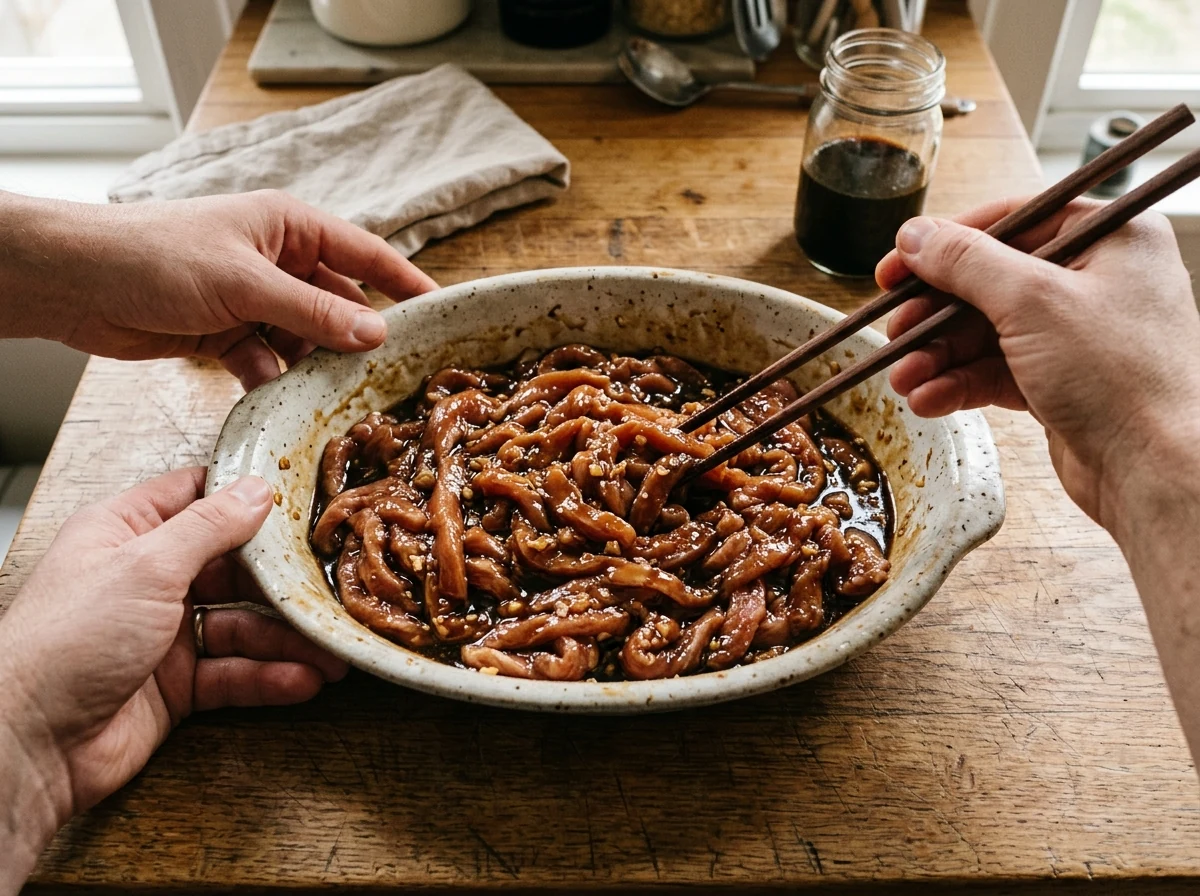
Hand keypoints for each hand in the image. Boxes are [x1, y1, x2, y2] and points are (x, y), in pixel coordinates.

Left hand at [0, 190, 437, 388]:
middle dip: (361, 341)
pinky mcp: (230, 335)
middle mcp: (279, 261)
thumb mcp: (245, 282)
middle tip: (395, 379)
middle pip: (340, 306)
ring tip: (342, 402)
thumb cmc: (158, 255)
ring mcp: (255, 300)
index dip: (407, 284)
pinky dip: (277, 382)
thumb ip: (313, 311)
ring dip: (318, 369)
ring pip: (308, 341)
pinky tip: (284, 404)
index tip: (444, 314)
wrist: (76, 282)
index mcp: (290, 227)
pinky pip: (271, 363)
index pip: (367, 256)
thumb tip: (376, 335)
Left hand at [0, 468, 346, 866]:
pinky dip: (268, 676)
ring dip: (286, 639)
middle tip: (327, 587)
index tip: (300, 500)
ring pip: (241, 626)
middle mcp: (148, 579)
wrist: (28, 741)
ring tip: (331, 650)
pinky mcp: (175, 685)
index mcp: (128, 533)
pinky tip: (303, 679)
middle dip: (281, 583)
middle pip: (232, 568)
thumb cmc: (66, 640)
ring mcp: (162, 633)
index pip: (196, 498)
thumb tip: (257, 490)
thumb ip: (210, 527)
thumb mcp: (147, 565)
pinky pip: (233, 673)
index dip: (246, 497)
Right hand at [876, 197, 1199, 528]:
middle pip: (989, 282)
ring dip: (938, 357)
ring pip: (986, 332)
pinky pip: (996, 371)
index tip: (895, 267)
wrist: (1156, 472)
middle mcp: (1097, 279)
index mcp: (1110, 236)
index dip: (945, 245)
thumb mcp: (1031, 301)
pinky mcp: (1062, 383)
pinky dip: (959, 384)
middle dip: (934, 315)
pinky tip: (929, 400)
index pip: (1010, 221)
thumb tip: (915, 235)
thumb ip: (966, 262)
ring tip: (903, 379)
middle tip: (893, 331)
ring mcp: (1078, 335)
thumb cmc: (1120, 377)